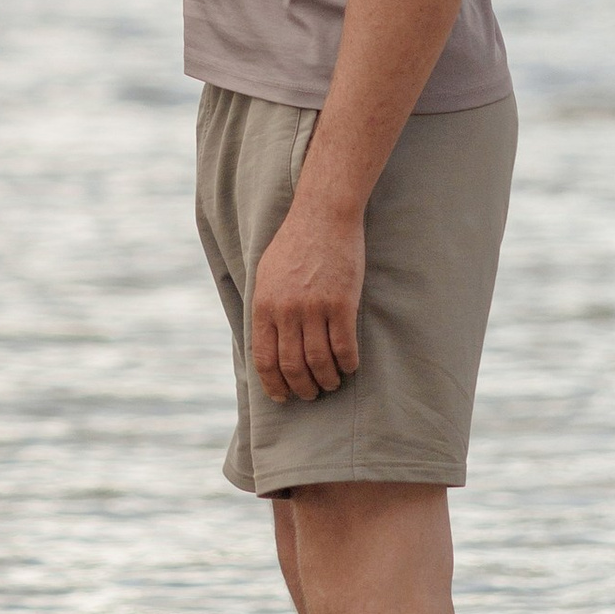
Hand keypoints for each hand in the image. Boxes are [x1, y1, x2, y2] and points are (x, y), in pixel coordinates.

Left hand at [249, 196, 363, 403]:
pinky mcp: (341, 303)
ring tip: (331, 383)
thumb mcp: (266, 275)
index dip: (273, 384)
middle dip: (302, 388)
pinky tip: (350, 366)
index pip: (264, 359)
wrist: (323, 215)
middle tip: (311, 394)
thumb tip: (267, 342)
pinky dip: (347, 363)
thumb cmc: (295, 244)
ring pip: (319, 361)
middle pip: (292, 366)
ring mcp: (314, 308)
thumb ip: (266, 308)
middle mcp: (286, 311)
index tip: (283, 397)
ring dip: (326, 380)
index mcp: (264, 306)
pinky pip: (344, 346)